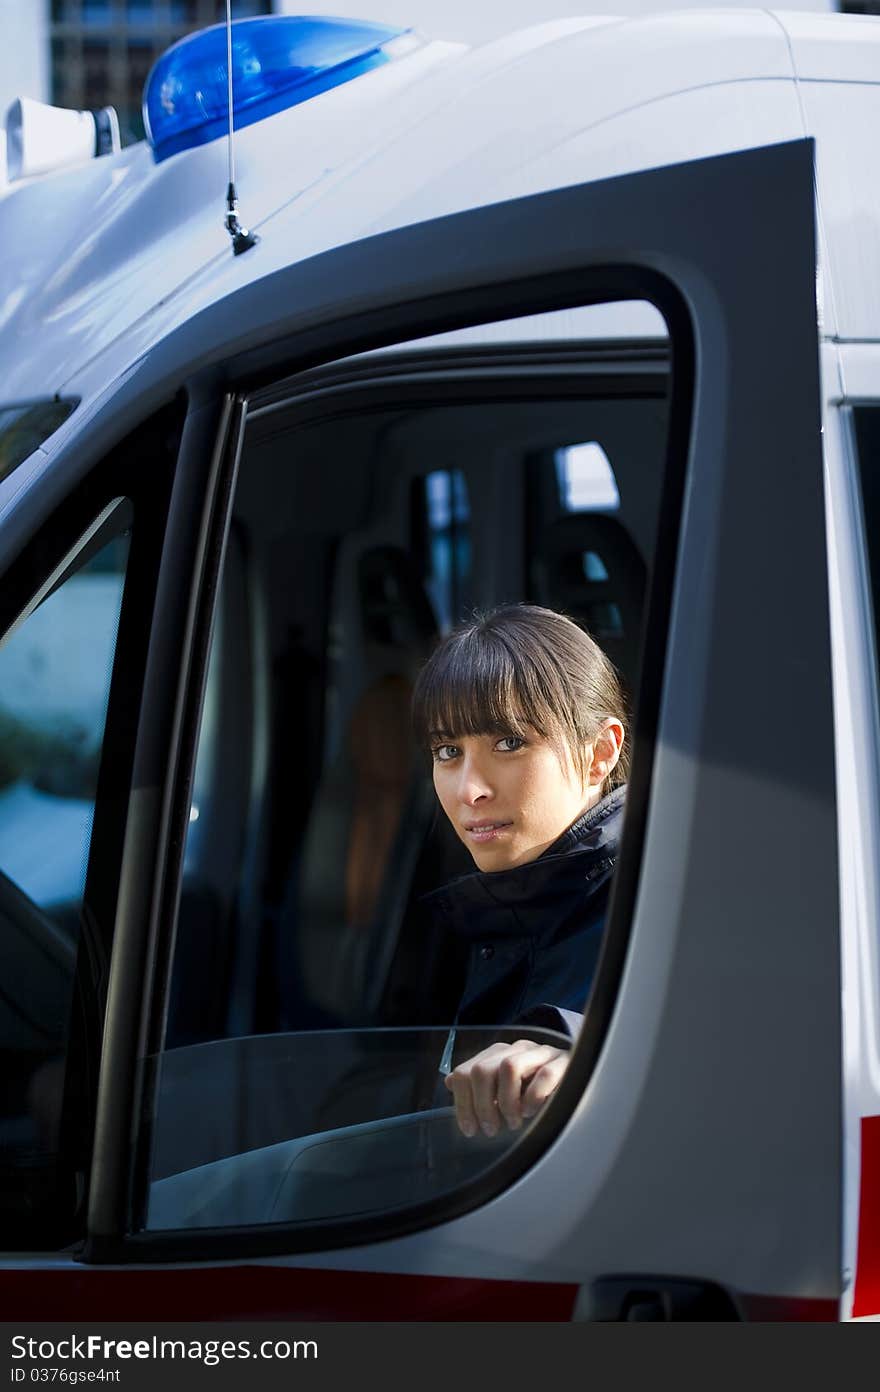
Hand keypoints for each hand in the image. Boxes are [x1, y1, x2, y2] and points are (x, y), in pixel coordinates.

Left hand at [444, 1038, 568, 1137]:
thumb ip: (479, 1085)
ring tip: (513, 1122)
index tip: (470, 1129)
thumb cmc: (539, 1089)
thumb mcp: (505, 1088)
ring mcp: (540, 1053)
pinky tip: (532, 1112)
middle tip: (492, 1129)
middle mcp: (516, 1049)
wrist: (582, 1076)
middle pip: (482, 1069)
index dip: (463, 1103)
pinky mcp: (564, 1062)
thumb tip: (449, 1082)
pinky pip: (544, 1074)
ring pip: (510, 1067)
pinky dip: (534, 1097)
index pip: (465, 1072)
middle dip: (482, 1105)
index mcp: (498, 1054)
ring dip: (507, 1101)